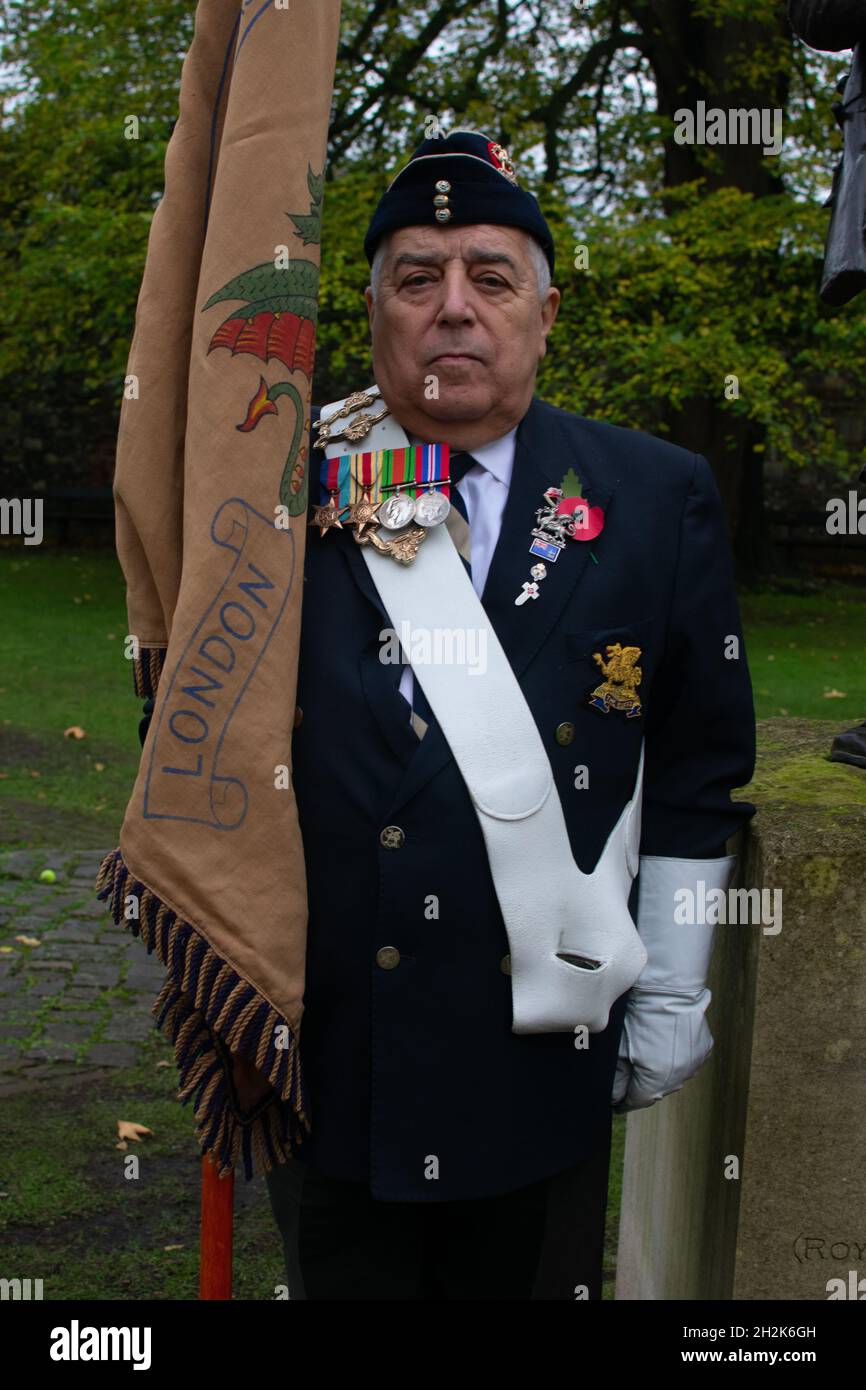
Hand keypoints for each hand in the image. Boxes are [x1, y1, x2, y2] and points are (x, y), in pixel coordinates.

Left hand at [611, 985, 713, 1113]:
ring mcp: (694, 1063)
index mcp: (657, 1078)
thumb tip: (615, 1097)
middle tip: (628, 1079)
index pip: (638, 1100)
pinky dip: (675, 1060)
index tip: (615, 1101)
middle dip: (641, 1087)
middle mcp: (679, 1076)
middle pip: (656, 1091)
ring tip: (647, 1058)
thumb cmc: (639, 1014)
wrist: (668, 988)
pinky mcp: (703, 1050)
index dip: (624, 1101)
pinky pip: (686, 1063)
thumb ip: (617, 1079)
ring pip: (673, 1078)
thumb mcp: (620, 1047)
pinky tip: (664, 1045)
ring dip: (660, 1074)